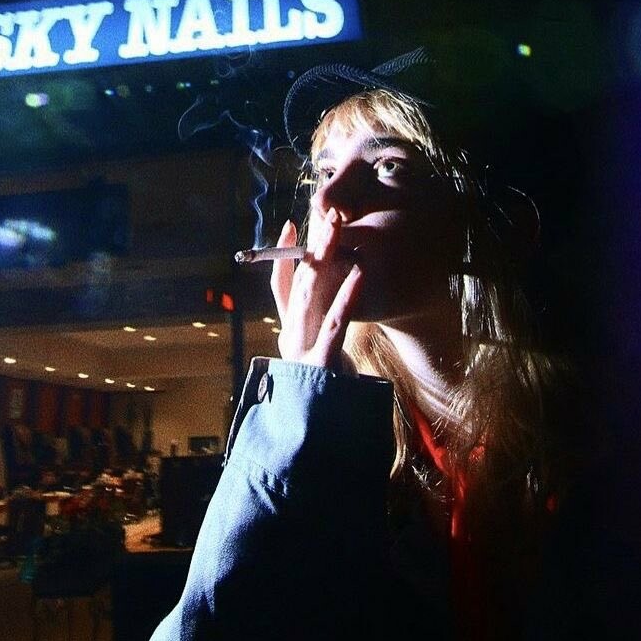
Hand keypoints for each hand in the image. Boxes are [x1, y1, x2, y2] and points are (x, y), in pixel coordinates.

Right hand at [269, 210, 362, 373]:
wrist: (315, 429)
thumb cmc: (322, 384)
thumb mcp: (311, 347)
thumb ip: (308, 315)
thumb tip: (319, 284)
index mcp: (290, 328)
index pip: (282, 284)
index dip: (285, 253)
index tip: (293, 224)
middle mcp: (291, 333)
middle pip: (299, 280)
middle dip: (312, 244)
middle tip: (326, 211)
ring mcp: (303, 346)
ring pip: (311, 292)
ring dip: (324, 257)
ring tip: (338, 227)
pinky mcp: (322, 361)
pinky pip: (335, 322)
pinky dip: (346, 295)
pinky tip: (358, 272)